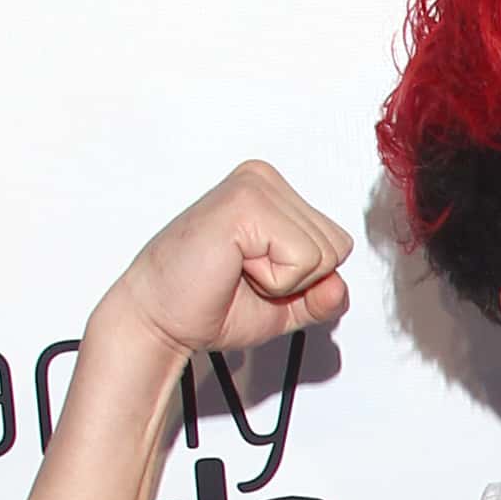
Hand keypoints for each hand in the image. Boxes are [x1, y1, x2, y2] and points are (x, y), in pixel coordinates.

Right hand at [101, 159, 354, 362]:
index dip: (305, 280)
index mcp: (274, 194)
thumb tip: (339, 286)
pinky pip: (303, 258)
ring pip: (324, 253)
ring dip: (282, 280)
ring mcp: (255, 185)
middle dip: (297, 280)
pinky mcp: (246, 202)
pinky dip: (274, 281)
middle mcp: (265, 180)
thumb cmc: (209, 304)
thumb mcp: (287, 306)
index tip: (256, 278)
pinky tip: (234, 267)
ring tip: (237, 270)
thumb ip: (323, 297)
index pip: (338, 244)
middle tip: (244, 276)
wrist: (161, 319)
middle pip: (337, 247)